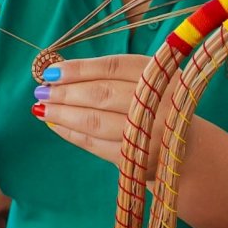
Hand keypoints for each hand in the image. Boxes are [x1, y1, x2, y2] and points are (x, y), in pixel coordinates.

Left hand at [30, 54, 174, 175]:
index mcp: (161, 75)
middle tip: (41, 90)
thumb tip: (58, 72)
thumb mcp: (145, 81)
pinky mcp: (135, 159)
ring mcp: (147, 134)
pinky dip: (71, 134)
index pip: (113, 67)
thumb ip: (108, 75)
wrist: (186, 150)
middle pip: (101, 95)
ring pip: (95, 121)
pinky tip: (55, 125)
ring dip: (63, 114)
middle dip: (65, 92)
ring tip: (42, 108)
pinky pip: (95, 145)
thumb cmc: (155, 106)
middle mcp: (158, 104)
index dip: (79, 68)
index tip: (51, 70)